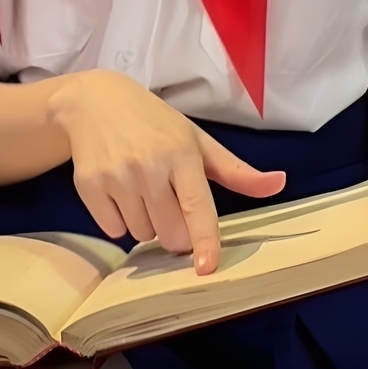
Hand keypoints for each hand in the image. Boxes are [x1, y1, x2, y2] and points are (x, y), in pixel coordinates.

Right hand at [46, 70, 285, 274]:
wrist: (95, 101)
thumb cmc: (154, 123)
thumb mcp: (197, 139)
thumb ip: (235, 171)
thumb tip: (278, 183)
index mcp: (182, 154)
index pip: (197, 207)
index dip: (204, 241)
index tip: (207, 267)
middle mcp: (149, 166)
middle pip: (170, 233)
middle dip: (175, 231)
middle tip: (169, 201)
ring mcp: (116, 177)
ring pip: (142, 234)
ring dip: (147, 224)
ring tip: (141, 190)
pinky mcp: (89, 186)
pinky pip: (114, 230)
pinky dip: (120, 221)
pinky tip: (119, 191)